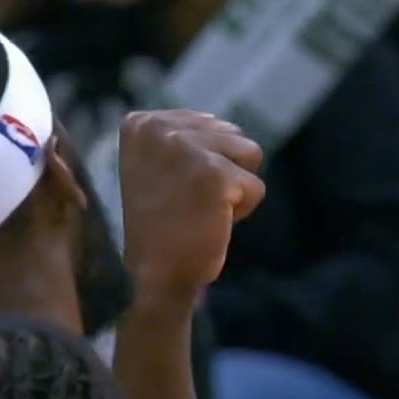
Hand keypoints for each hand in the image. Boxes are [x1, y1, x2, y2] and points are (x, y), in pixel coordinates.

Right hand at [118, 109, 264, 301]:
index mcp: (142, 124)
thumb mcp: (156, 167)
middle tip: (189, 203)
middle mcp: (160, 128)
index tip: (173, 189)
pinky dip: (242, 211)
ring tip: (202, 210)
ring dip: (235, 188)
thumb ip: (182, 138)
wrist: (152, 276)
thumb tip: (221, 122)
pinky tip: (211, 224)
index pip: (207, 123)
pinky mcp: (215, 175)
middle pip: (231, 134)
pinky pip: (256, 188)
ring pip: (249, 154)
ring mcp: (187, 149)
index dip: (203, 162)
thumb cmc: (159, 228)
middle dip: (222, 171)